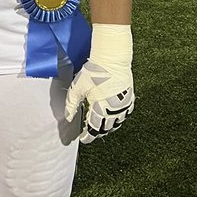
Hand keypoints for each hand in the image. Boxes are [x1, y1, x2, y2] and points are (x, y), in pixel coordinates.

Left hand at [64, 24, 133, 141]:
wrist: (112, 57)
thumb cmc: (94, 71)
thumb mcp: (77, 88)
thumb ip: (71, 105)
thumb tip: (67, 118)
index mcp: (102, 109)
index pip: (94, 128)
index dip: (88, 136)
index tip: (83, 139)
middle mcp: (115, 109)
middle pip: (107, 127)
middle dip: (98, 131)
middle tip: (89, 132)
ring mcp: (124, 104)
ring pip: (118, 122)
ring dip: (109, 126)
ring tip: (100, 125)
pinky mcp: (130, 97)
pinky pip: (125, 113)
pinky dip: (118, 117)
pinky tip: (113, 115)